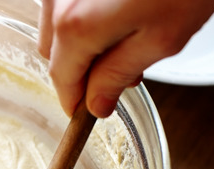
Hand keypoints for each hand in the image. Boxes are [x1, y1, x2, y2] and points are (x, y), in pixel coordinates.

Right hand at [38, 0, 213, 116]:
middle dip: (80, 68)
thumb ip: (119, 75)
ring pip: (55, 25)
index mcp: (76, 28)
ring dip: (79, 41)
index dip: (75, 101)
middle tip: (118, 72)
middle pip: (53, 52)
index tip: (86, 112)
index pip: (63, 80)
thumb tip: (97, 102)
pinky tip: (115, 11)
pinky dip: (80, 16)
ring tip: (124, 35)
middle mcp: (58, 3)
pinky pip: (63, 4)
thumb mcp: (161, 39)